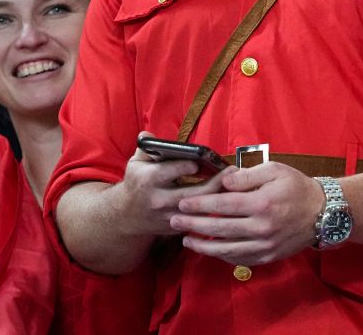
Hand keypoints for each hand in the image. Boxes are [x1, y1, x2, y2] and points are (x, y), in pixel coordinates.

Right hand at [112, 132, 228, 238]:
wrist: (126, 216)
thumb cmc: (136, 183)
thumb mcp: (136, 163)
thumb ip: (146, 147)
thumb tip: (150, 135)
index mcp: (149, 180)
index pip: (172, 171)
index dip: (188, 165)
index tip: (202, 161)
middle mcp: (159, 200)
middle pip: (193, 193)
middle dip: (216, 182)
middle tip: (233, 171)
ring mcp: (169, 216)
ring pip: (200, 209)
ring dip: (219, 197)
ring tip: (236, 185)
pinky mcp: (177, 228)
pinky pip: (199, 220)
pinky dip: (214, 210)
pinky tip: (228, 200)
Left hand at [172, 162, 324, 264]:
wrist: (323, 212)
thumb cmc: (297, 186)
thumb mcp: (275, 170)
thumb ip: (247, 175)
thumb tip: (223, 181)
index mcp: (262, 202)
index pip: (223, 204)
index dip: (200, 204)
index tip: (183, 204)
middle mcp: (262, 226)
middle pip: (220, 228)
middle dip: (193, 225)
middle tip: (174, 222)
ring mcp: (265, 244)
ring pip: (226, 249)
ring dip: (203, 245)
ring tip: (187, 240)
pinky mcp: (268, 256)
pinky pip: (240, 259)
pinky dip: (222, 256)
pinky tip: (211, 249)